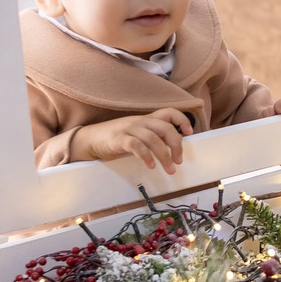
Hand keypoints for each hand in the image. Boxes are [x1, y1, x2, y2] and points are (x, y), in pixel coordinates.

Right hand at [72, 108, 192, 174]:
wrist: (91, 139)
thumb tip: (173, 148)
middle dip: (176, 145)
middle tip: (179, 161)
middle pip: (166, 128)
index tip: (190, 133)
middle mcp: (141, 121)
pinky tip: (151, 166)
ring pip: (153, 139)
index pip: (169, 112)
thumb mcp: (138, 133)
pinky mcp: (119, 139)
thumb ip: (154, 136)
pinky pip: (136, 146)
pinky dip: (146, 156)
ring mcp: (129, 129)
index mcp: (147, 119)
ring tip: (169, 169)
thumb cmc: (118, 138)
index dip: (182, 120)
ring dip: (164, 155)